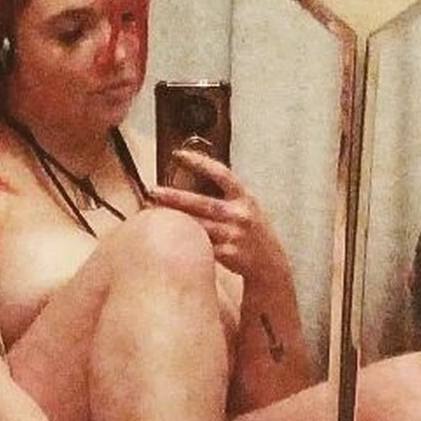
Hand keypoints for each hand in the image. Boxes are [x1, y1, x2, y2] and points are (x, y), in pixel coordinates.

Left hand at [150, 149, 289, 282]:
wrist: (270, 265)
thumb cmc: (253, 231)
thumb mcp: (246, 206)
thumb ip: (225, 193)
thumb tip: (193, 173)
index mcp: (245, 198)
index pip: (221, 174)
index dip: (199, 162)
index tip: (177, 155)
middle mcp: (239, 215)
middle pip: (202, 203)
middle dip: (174, 197)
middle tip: (152, 191)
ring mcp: (233, 236)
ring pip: (197, 225)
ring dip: (173, 219)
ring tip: (150, 212)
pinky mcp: (226, 255)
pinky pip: (199, 245)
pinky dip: (183, 239)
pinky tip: (167, 235)